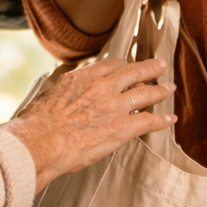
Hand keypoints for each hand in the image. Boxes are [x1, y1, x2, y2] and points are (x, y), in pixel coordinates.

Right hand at [5, 57, 175, 190]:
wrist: (42, 140)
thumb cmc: (37, 125)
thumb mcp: (45, 98)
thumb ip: (58, 95)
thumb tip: (53, 101)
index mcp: (81, 78)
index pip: (109, 66)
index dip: (123, 66)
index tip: (128, 66)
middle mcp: (101, 87)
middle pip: (132, 72)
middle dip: (148, 68)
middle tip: (159, 65)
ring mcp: (114, 106)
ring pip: (145, 93)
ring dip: (160, 90)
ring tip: (169, 88)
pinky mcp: (122, 127)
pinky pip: (148, 121)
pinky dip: (161, 120)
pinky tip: (169, 119)